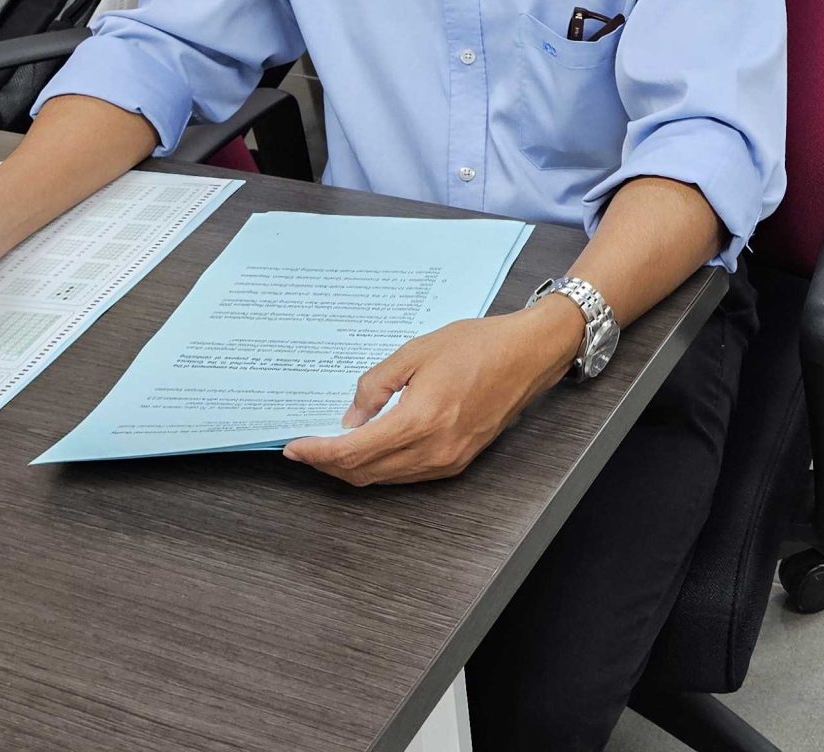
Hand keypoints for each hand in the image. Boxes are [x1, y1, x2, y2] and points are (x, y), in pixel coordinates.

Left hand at [282, 304, 581, 486]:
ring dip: (353, 468)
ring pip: (384, 479)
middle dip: (329, 464)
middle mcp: (434, 449)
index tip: (294, 448)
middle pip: (365, 473)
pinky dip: (380, 467)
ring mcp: (447, 460)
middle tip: (306, 448)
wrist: (528, 355)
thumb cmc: (479, 345)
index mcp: (421, 420)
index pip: (354, 452)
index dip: (318, 453)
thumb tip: (351, 416)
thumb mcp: (416, 351)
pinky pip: (406, 475)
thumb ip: (377, 384)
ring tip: (330, 447)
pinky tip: (369, 448)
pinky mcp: (457, 461)